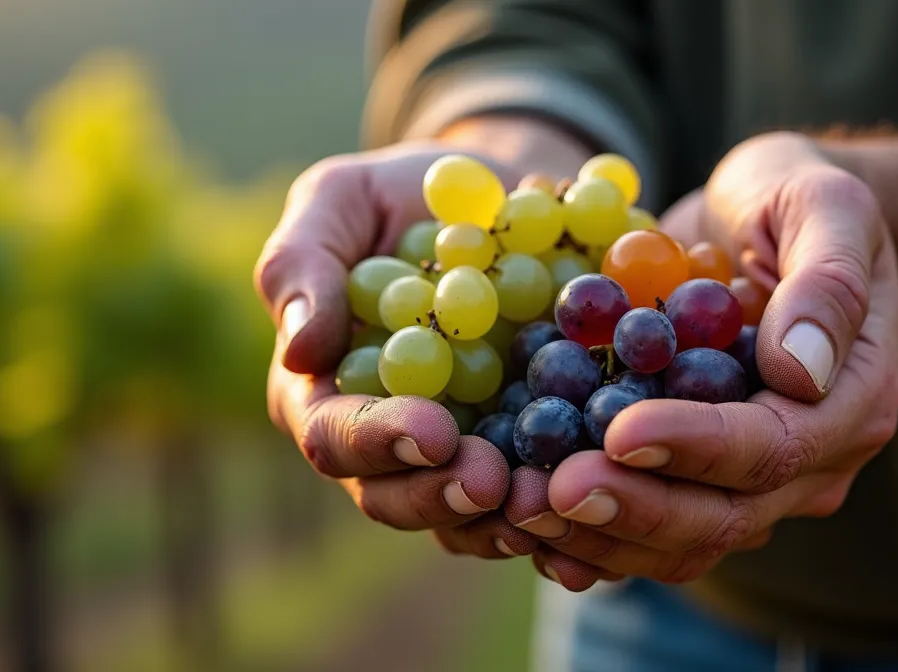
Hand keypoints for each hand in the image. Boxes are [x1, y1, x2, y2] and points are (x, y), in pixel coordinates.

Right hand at [256, 142, 531, 557]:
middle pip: (395, 495)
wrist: (499, 201)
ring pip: (464, 516)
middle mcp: (382, 440)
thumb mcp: (340, 200)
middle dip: (443, 495)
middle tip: (495, 482)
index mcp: (323, 390)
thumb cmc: (400, 196)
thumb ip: (303, 262)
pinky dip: (560, 511)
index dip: (378, 441)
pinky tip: (598, 504)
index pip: (333, 434)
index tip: (433, 432)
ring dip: (506, 519)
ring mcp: (452, 456)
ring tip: (553, 499)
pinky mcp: (516, 454)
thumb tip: (299, 350)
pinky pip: (530, 501)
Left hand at [506, 132, 897, 589]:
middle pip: (725, 515)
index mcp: (852, 400)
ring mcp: (754, 482)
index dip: (697, 447)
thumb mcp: (824, 205)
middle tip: (552, 490)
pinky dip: (591, 537)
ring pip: (682, 541)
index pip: (775, 446)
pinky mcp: (697, 479)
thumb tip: (803, 372)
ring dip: (601, 535)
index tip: (620, 432)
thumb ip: (827, 281)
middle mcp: (811, 461)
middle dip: (635, 506)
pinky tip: (529, 529)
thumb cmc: (793, 198)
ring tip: (524, 509)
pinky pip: (649, 531)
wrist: (758, 221)